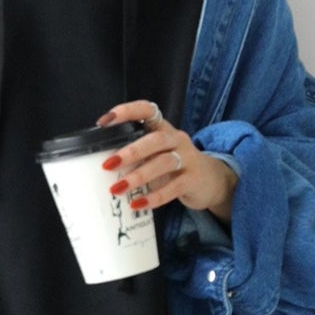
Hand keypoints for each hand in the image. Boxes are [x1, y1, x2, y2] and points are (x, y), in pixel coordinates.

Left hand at [94, 100, 238, 223]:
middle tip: (107, 165)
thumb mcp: (157, 155)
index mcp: (164, 129)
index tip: (104, 121)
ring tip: (117, 189)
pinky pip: (173, 188)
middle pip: (155, 140)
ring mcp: (187, 159)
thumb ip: (137, 157)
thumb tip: (102, 166)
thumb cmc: (175, 167)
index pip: (148, 110)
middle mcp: (176, 140)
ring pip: (163, 163)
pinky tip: (137, 204)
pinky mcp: (193, 179)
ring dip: (138, 176)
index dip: (127, 111)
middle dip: (130, 152)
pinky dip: (154, 197)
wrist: (212, 181)